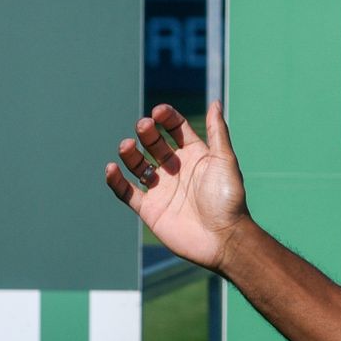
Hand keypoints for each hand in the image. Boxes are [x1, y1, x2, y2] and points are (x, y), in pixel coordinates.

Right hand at [104, 101, 250, 273]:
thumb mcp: (225, 160)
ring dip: (130, 153)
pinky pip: (127, 192)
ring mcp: (161, 188)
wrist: (223, 238)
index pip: (176, 129)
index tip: (158, 112)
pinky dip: (116, 181)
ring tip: (126, 146)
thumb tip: (215, 101)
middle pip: (154, 143)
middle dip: (147, 133)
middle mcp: (175, 169)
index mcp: (194, 154)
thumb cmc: (228, 198)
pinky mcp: (149, 208)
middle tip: (144, 126)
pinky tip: (111, 168)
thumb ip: (217, 131)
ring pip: (138, 165)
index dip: (167, 118)